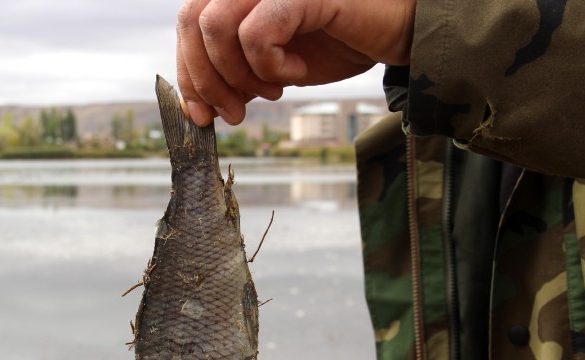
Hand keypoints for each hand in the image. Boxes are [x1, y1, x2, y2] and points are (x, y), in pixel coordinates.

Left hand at [176, 0, 415, 125]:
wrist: (397, 30)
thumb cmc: (338, 40)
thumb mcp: (273, 62)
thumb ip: (234, 71)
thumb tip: (197, 105)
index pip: (188, 20)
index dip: (187, 71)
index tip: (201, 113)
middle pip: (192, 21)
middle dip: (205, 79)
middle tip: (234, 112)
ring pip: (215, 26)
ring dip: (238, 74)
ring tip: (271, 90)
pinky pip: (257, 34)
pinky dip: (269, 66)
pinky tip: (295, 73)